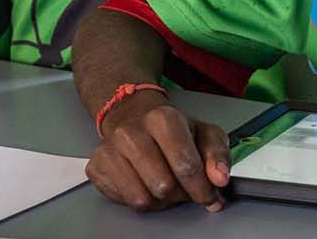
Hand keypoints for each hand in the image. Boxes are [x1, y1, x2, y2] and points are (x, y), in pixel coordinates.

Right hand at [86, 91, 231, 212]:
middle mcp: (131, 131)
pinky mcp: (96, 166)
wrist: (132, 116)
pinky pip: (123, 200)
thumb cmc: (171, 130)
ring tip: (162, 183)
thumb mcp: (203, 134)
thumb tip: (220, 178)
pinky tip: (142, 182)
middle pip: (164, 187)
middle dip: (179, 194)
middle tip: (181, 185)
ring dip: (158, 200)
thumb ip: (218, 155)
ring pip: (141, 198)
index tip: (209, 198)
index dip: (202, 189)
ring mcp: (109, 149)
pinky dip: (137, 198)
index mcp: (162, 118)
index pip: (186, 166)